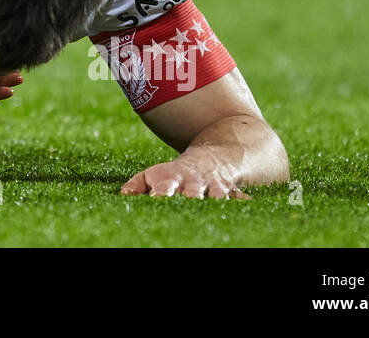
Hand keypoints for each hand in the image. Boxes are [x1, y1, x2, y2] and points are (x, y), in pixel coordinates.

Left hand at [121, 150, 250, 199]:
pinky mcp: (231, 192)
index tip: (156, 199)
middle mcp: (194, 183)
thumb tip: (123, 196)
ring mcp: (214, 186)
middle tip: (186, 204)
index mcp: (173, 178)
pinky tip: (245, 205)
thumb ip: (137, 185)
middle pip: (192, 193)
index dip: (161, 193)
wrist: (212, 157)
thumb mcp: (154, 174)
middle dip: (190, 198)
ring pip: (217, 196)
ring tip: (211, 210)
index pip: (165, 188)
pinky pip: (239, 197)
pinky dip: (241, 201)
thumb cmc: (176, 173)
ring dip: (215, 202)